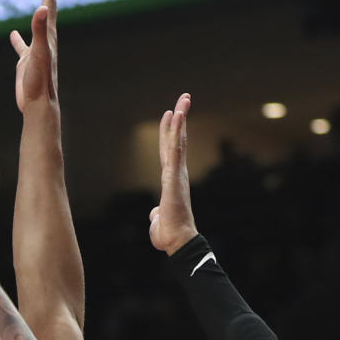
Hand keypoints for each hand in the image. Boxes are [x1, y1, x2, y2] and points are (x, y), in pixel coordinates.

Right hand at [10, 0, 57, 113]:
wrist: (38, 106)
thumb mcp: (38, 54)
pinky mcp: (26, 63)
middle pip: (47, 8)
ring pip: (37, 25)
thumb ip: (39, 31)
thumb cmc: (40, 82)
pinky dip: (17, 39)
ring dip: (38, 10)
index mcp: (48, 35)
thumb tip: (41, 9)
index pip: (49, 3)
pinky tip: (12, 34)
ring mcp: (35, 50)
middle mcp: (44, 40)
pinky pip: (21, 46)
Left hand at [148, 93, 198, 254]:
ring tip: (184, 99)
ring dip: (181, 119)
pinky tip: (178, 116)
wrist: (177, 242)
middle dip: (180, 118)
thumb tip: (154, 213)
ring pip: (179, 140)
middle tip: (184, 98)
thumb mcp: (158, 220)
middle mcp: (177, 173)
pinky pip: (175, 150)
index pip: (170, 151)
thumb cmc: (169, 234)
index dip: (171, 132)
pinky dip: (177, 132)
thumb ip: (156, 213)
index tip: (171, 115)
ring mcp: (177, 174)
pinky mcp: (174, 177)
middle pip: (178, 140)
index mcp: (171, 180)